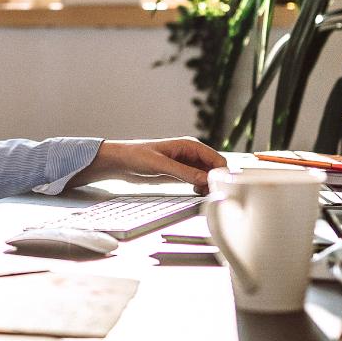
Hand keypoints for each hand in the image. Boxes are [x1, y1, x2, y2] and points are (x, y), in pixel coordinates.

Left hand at [78, 137, 226, 193]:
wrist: (120, 162)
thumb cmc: (136, 156)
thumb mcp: (160, 165)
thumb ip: (183, 172)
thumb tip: (205, 179)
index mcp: (189, 145)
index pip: (216, 158)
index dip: (221, 172)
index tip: (219, 186)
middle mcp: (191, 154)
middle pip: (214, 168)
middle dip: (216, 180)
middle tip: (213, 194)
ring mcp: (186, 165)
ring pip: (207, 176)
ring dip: (209, 185)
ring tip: (205, 195)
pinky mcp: (180, 174)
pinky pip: (198, 181)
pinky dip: (201, 188)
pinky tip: (197, 193)